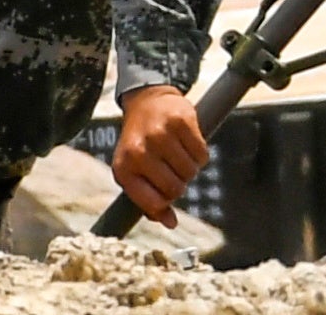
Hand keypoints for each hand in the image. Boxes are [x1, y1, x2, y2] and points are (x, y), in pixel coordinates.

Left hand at [108, 86, 207, 222]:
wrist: (146, 100)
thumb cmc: (140, 143)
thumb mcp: (135, 172)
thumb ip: (150, 201)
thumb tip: (171, 224)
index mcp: (124, 168)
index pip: (154, 203)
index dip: (166, 202)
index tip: (166, 192)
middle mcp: (139, 151)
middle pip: (176, 189)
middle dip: (179, 183)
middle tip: (173, 169)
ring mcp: (160, 134)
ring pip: (190, 172)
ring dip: (190, 168)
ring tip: (179, 155)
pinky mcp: (180, 120)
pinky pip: (201, 154)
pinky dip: (200, 154)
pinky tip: (188, 144)